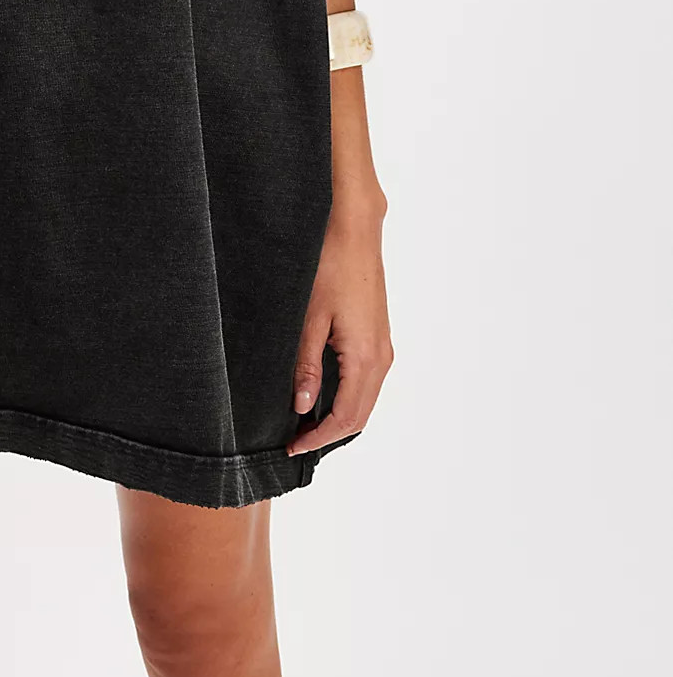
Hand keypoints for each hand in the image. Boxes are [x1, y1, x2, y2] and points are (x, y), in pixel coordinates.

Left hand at [286, 199, 393, 456]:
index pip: (346, 418)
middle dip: (329, 434)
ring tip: (304, 424)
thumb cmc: (330, 265)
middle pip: (360, 415)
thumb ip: (306, 364)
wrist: (355, 229)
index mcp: (365, 357)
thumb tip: (304, 406)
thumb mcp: (310, 317)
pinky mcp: (378, 334)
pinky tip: (321, 393)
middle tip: (295, 442)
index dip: (319, 438)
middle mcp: (381, 356)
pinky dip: (347, 396)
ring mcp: (383, 345)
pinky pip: (366, 379)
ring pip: (365, 398)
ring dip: (339, 417)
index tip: (292, 448)